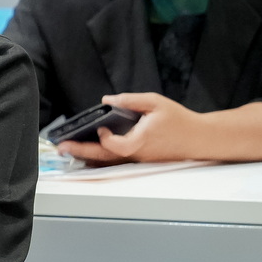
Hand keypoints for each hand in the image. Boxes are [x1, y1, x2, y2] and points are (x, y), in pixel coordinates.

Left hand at [58, 92, 200, 163]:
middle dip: (81, 151)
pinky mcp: (140, 160)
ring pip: (109, 161)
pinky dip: (100, 158)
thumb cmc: (179, 120)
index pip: (116, 146)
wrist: (199, 138)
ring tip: (68, 150)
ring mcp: (138, 159)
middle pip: (105, 157)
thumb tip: (107, 101)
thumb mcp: (155, 103)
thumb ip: (130, 100)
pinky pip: (116, 161)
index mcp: (141, 140)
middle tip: (62, 147)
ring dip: (88, 156)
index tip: (99, 128)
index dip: (104, 139)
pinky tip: (87, 153)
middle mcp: (137, 153)